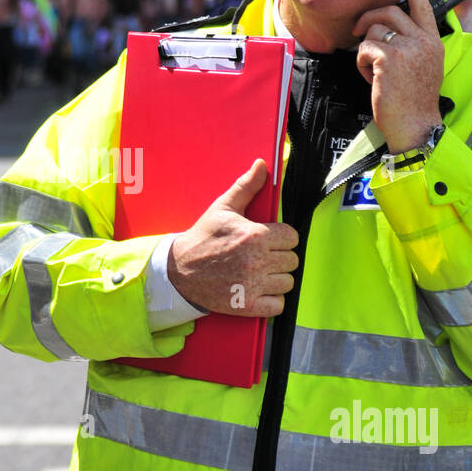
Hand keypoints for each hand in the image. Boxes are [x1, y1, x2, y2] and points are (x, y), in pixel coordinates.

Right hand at [168, 159, 298, 316]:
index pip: (292, 237)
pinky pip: (278, 305)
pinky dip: (271, 300)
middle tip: (261, 256)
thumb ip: (247, 187)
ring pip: (287, 282)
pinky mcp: (247, 306)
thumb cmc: (204, 237)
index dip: (281, 237)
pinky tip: (258, 289)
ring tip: (259, 272)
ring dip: (276, 278)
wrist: (179, 271)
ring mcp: (253, 285)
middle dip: (279, 257)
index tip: (267, 240)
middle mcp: (257, 261)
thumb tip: (262, 164)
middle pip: (292, 260)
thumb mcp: (223, 208)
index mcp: (255, 236)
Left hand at [351, 0, 443, 151]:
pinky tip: (371, 79)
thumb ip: (412, 45)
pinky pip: (364, 47)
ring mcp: (408, 47)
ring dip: (366, 49)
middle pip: (390, 11)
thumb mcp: (422, 67)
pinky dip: (361, 63)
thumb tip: (386, 31)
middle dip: (368, 17)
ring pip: (374, 29)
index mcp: (433, 41)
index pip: (423, 6)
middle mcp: (423, 40)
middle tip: (356, 29)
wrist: (414, 125)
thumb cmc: (413, 101)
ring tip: (373, 71)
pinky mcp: (389, 57)